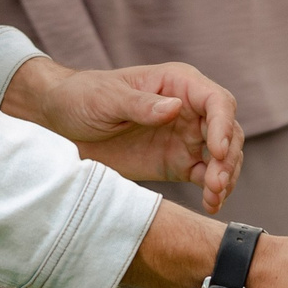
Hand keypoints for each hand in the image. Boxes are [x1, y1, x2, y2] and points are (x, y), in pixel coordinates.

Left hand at [2, 56, 242, 211]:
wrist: (59, 124)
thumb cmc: (82, 98)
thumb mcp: (105, 98)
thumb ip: (139, 104)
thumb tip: (176, 107)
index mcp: (177, 83)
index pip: (216, 100)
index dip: (223, 125)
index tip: (215, 152)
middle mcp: (188, 108)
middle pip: (228, 130)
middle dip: (228, 157)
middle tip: (215, 182)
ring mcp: (185, 137)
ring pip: (223, 155)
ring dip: (226, 175)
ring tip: (213, 196)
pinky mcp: (178, 162)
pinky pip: (206, 176)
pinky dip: (214, 190)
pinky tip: (211, 204)